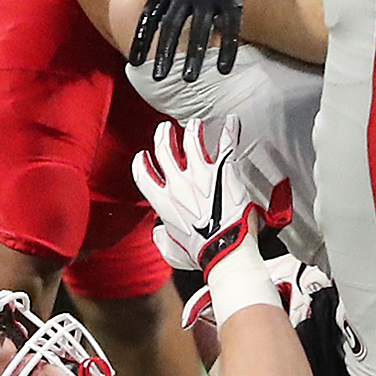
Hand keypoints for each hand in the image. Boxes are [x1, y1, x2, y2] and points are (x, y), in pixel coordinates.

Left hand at [97, 0, 297, 80]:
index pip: (149, 16)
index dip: (140, 39)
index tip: (132, 63)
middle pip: (172, 26)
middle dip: (164, 52)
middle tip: (158, 77)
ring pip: (200, 31)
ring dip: (195, 56)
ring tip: (189, 78)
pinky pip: (231, 28)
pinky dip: (228, 49)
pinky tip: (224, 70)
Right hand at [131, 118, 290, 276]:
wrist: (227, 251)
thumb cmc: (202, 254)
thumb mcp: (172, 251)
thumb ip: (161, 239)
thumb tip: (159, 232)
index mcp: (163, 202)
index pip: (143, 174)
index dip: (142, 162)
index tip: (144, 156)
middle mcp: (178, 184)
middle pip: (164, 150)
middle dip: (163, 135)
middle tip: (166, 129)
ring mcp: (201, 174)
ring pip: (191, 140)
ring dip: (192, 129)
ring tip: (195, 124)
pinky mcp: (224, 171)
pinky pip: (226, 143)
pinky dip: (230, 130)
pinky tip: (233, 121)